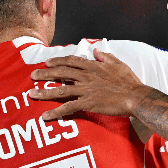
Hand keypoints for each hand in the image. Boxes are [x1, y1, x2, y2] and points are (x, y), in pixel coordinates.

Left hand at [28, 50, 154, 120]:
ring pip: (60, 89)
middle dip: (45, 74)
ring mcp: (85, 90)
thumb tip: (96, 50)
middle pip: (61, 73)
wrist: (135, 97)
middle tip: (33, 75)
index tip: (48, 62)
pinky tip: (45, 116)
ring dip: (44, 92)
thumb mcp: (118, 64)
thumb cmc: (129, 81)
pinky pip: (68, 107)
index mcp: (93, 66)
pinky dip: (55, 112)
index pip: (71, 61)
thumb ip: (105, 57)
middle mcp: (86, 76)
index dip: (58, 61)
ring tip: (31, 94)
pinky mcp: (87, 103)